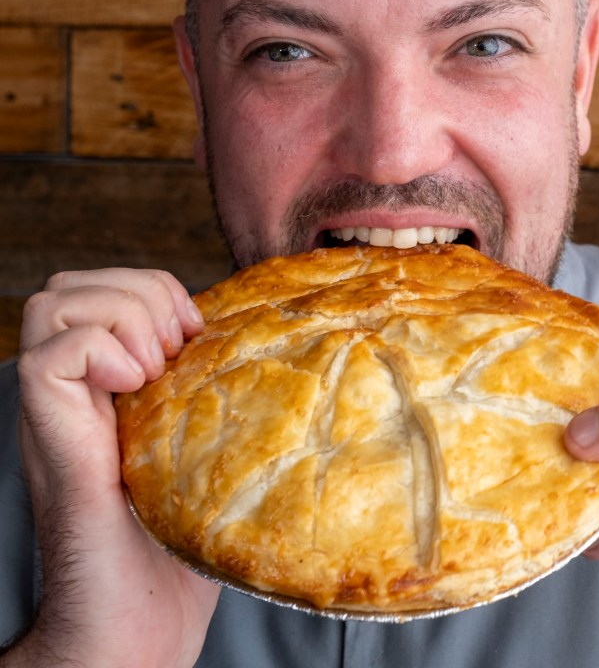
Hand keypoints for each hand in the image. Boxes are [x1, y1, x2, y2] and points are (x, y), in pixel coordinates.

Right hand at [10, 269, 218, 667]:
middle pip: (71, 284)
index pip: (104, 287)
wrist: (141, 616)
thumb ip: (199, 385)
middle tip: (175, 349)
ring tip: (155, 370)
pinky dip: (101, 354)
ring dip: (122, 317)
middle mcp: (71, 390)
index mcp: (104, 383)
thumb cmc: (180, 536)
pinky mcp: (49, 436)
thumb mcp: (197, 437)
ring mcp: (55, 411)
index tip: (196, 334)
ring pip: (54, 303)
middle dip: (138, 292)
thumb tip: (248, 331)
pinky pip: (48, 355)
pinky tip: (135, 392)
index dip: (154, 289)